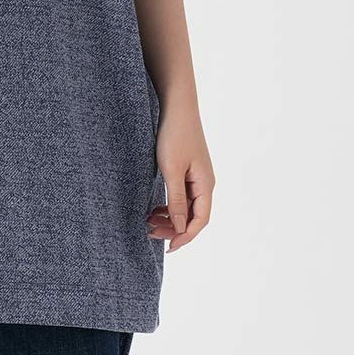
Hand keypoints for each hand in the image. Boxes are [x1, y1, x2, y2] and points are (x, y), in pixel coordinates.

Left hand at [146, 101, 214, 252]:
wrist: (176, 106)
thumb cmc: (174, 135)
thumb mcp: (172, 170)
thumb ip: (176, 200)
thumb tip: (181, 227)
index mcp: (205, 185)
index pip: (200, 220)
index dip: (185, 237)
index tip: (168, 248)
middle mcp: (204, 183)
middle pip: (193, 216)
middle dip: (173, 228)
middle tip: (149, 232)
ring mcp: (196, 176)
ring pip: (186, 206)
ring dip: (169, 217)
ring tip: (148, 221)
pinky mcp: (187, 169)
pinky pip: (181, 195)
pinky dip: (168, 205)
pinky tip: (154, 208)